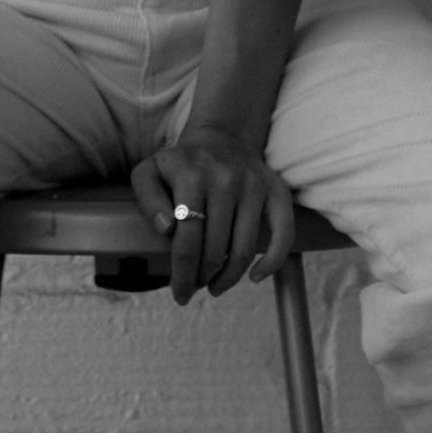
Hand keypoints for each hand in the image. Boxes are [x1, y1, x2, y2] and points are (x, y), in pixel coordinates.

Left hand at [131, 125, 295, 305]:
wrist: (220, 138)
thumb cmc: (180, 165)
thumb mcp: (149, 173)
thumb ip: (148, 199)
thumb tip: (167, 228)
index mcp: (192, 176)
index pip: (186, 241)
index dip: (182, 275)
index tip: (180, 294)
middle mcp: (226, 179)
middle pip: (215, 249)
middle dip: (202, 278)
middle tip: (195, 287)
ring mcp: (254, 184)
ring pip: (244, 248)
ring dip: (229, 277)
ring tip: (216, 286)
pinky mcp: (276, 189)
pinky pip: (283, 233)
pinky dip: (272, 261)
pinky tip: (255, 276)